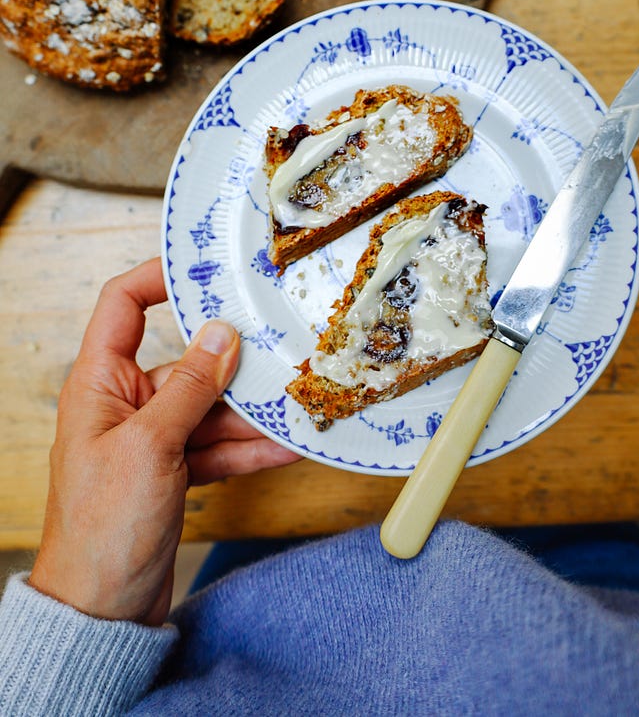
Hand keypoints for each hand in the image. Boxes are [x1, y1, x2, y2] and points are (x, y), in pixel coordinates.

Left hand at [28, 258, 299, 626]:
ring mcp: (154, 439)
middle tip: (281, 345)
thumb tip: (222, 333)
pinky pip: (219, 447)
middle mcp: (126, 405)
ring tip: (297, 402)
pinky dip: (250, 448)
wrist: (100, 611)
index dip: (159, 278)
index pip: (123, 307)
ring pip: (212, 409)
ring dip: (252, 413)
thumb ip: (192, 387)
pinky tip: (288, 444)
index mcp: (100, 384)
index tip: (205, 268)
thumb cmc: (102, 528)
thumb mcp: (151, 446)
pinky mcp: (175, 471)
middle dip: (233, 362)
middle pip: (187, 363)